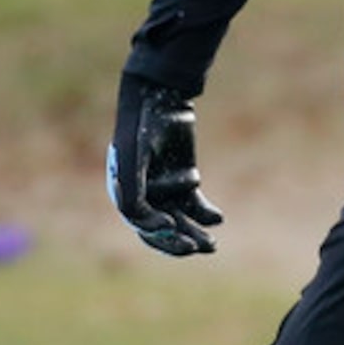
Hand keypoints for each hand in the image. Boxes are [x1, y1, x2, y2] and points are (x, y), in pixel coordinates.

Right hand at [109, 73, 221, 254]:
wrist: (158, 97)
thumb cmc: (141, 128)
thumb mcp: (133, 159)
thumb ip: (134, 194)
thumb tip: (149, 227)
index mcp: (126, 195)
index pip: (141, 225)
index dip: (156, 233)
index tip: (172, 226)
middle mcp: (144, 195)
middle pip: (162, 230)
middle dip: (178, 242)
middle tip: (197, 247)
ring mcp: (165, 188)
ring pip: (181, 221)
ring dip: (195, 234)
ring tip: (211, 246)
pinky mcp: (184, 179)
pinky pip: (195, 205)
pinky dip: (205, 214)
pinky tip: (217, 218)